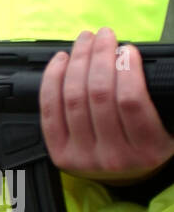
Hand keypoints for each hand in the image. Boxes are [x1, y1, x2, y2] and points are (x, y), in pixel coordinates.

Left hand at [40, 28, 173, 186]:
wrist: (125, 176)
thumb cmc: (148, 143)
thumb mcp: (168, 125)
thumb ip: (156, 97)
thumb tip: (134, 58)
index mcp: (147, 149)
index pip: (131, 102)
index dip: (126, 69)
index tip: (128, 49)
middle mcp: (112, 156)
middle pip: (98, 96)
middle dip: (100, 57)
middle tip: (104, 35)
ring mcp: (81, 157)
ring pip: (73, 99)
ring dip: (77, 62)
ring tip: (85, 41)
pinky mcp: (58, 153)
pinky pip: (49, 111)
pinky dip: (52, 81)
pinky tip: (61, 61)